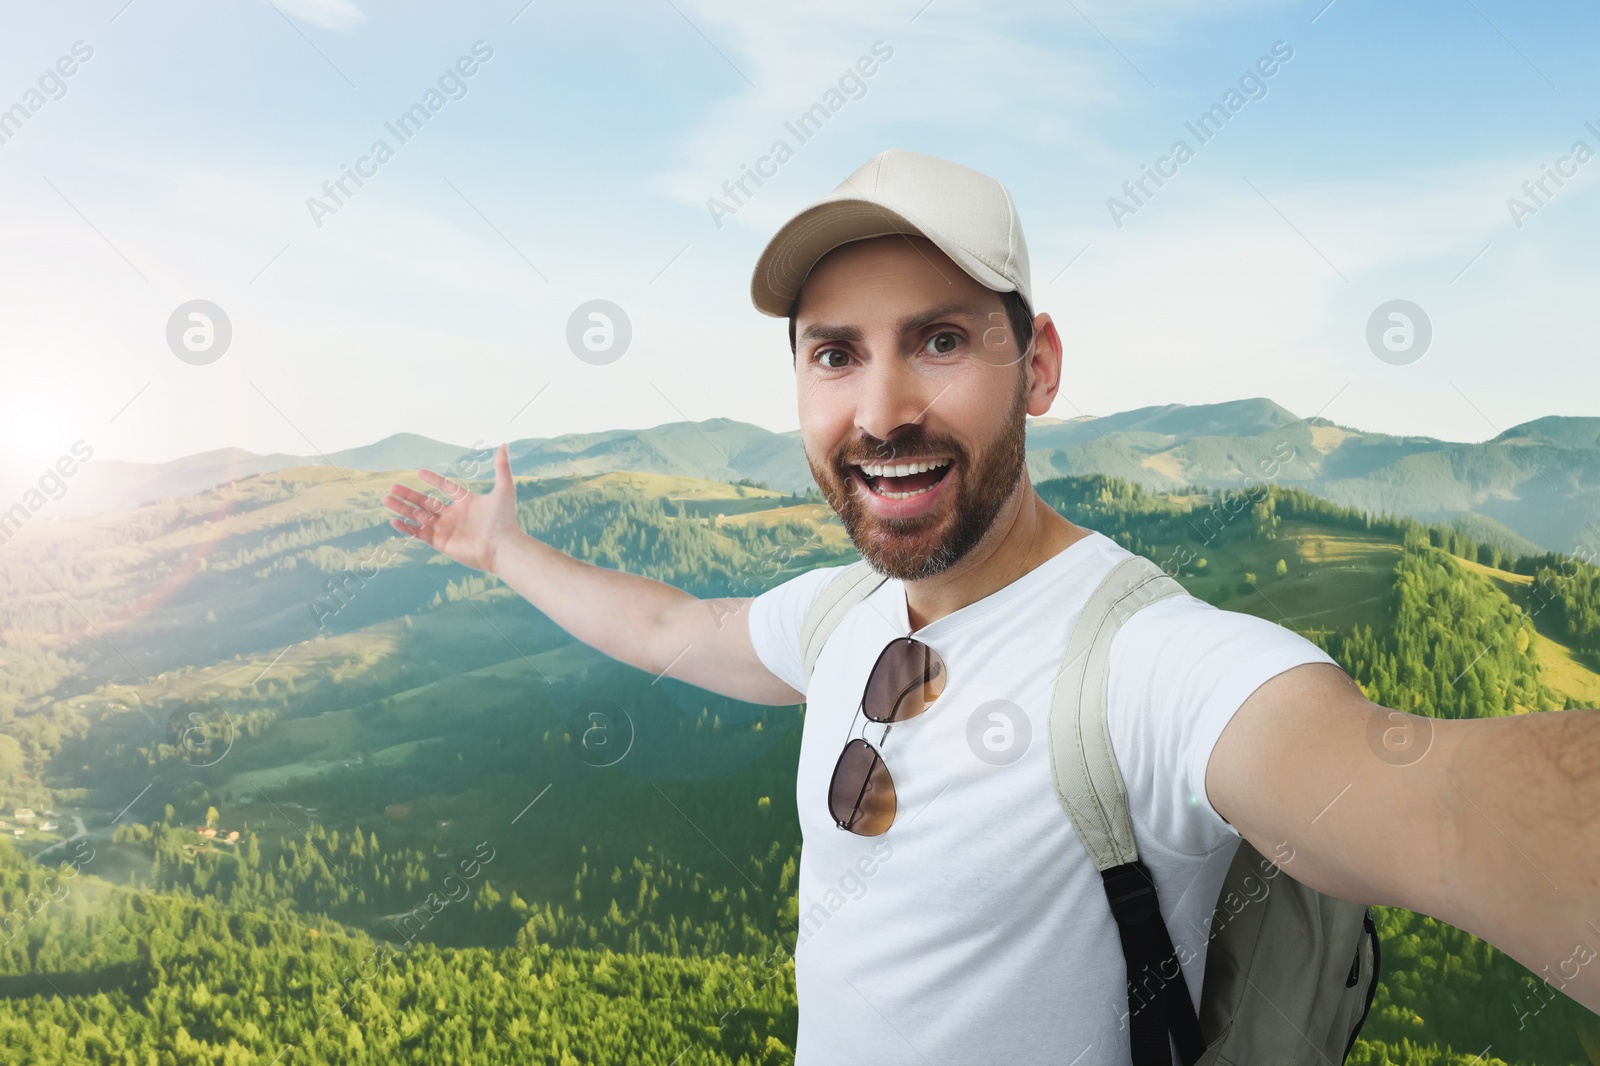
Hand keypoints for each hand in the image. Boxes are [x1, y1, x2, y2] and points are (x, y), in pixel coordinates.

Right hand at [383, 442, 518, 573]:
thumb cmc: (505, 519)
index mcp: (466, 502)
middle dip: (408, 495)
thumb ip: (501, 467)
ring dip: (402, 508)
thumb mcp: (504, 489)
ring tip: (387, 499)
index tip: (419, 472)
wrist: (502, 547)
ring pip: (419, 517)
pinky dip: (406, 528)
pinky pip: (419, 534)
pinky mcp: (441, 543)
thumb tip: (504, 444)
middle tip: (392, 487)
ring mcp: (446, 529)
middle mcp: (454, 515)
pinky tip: (394, 520)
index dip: (433, 480)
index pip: (446, 488)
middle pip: (426, 502)